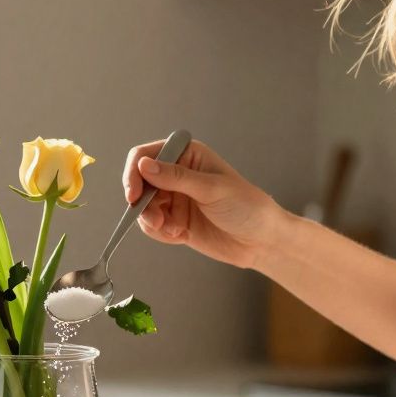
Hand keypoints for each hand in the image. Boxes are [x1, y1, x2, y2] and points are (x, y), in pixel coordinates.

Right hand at [123, 138, 284, 268]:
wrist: (262, 241)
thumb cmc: (247, 206)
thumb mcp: (212, 189)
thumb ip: (176, 178)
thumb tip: (144, 165)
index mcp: (187, 155)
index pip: (146, 156)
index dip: (134, 173)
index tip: (133, 194)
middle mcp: (177, 174)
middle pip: (139, 184)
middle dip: (143, 204)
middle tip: (156, 221)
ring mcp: (175, 198)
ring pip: (143, 207)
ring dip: (152, 221)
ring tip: (173, 230)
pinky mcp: (174, 220)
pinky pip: (152, 225)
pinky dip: (160, 232)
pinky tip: (180, 235)